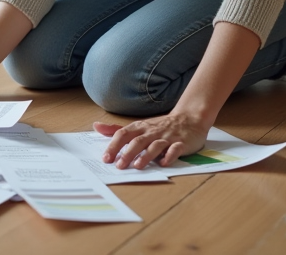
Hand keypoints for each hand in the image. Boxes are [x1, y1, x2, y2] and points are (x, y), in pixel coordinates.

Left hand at [93, 113, 209, 169]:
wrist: (189, 118)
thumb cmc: (160, 126)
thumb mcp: (138, 125)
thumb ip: (117, 129)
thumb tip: (96, 126)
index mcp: (140, 127)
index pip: (124, 134)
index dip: (114, 146)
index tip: (106, 158)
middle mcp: (152, 131)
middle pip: (138, 141)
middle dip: (128, 153)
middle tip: (119, 165)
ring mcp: (167, 137)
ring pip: (155, 145)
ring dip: (146, 155)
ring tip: (137, 166)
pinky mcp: (181, 143)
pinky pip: (175, 149)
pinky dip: (169, 156)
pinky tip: (164, 163)